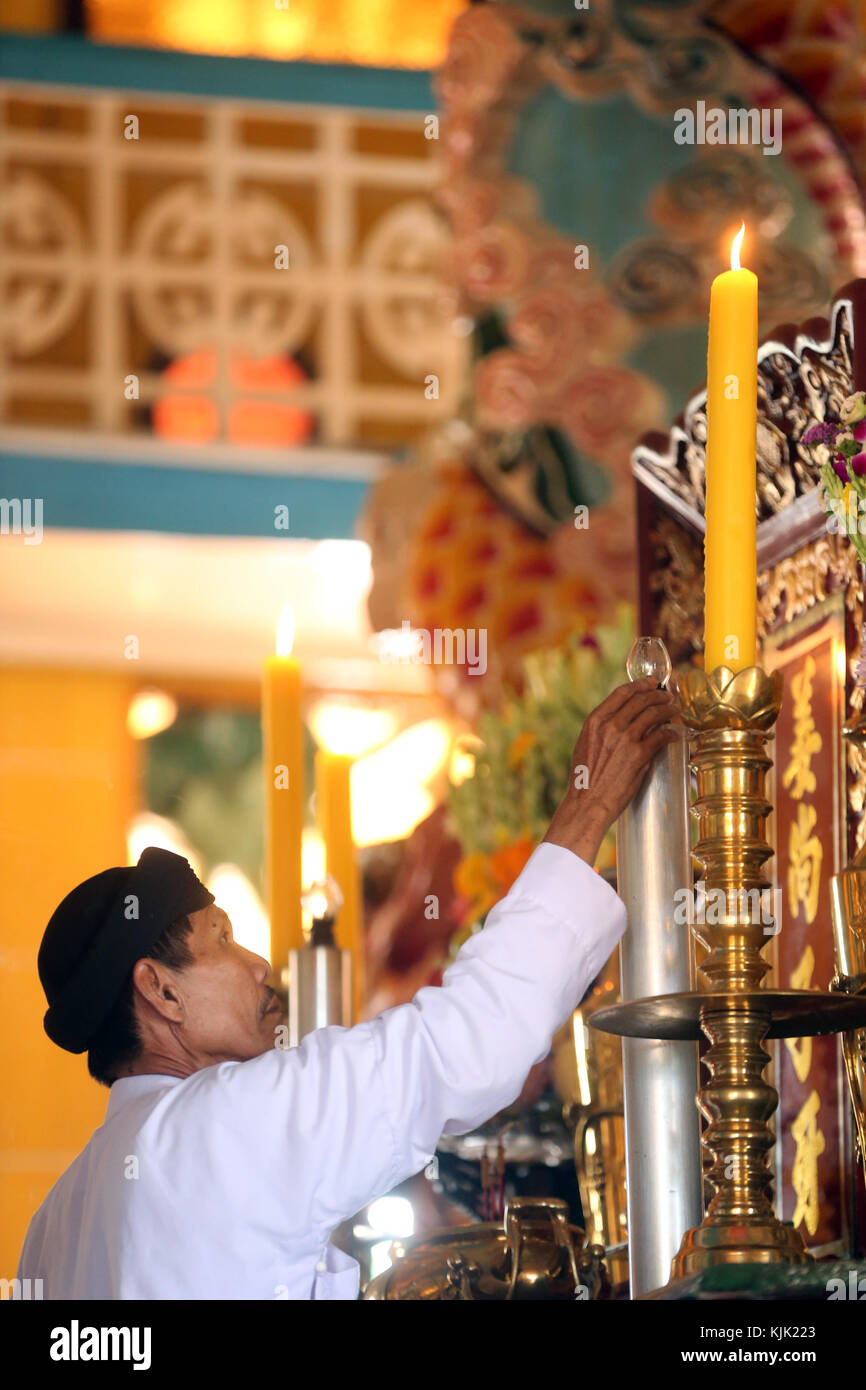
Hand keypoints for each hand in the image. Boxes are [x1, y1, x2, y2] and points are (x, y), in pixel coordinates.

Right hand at [543, 678, 680, 865]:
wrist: (588, 803)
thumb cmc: (585, 778)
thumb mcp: (586, 744)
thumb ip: (603, 729)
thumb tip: (622, 720)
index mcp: (595, 721)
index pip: (621, 693)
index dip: (640, 685)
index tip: (651, 683)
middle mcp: (610, 726)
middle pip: (641, 700)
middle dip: (658, 695)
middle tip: (668, 696)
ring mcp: (626, 740)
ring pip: (654, 714)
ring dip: (668, 709)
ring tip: (675, 710)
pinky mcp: (639, 755)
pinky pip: (661, 737)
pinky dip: (671, 733)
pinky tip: (675, 734)